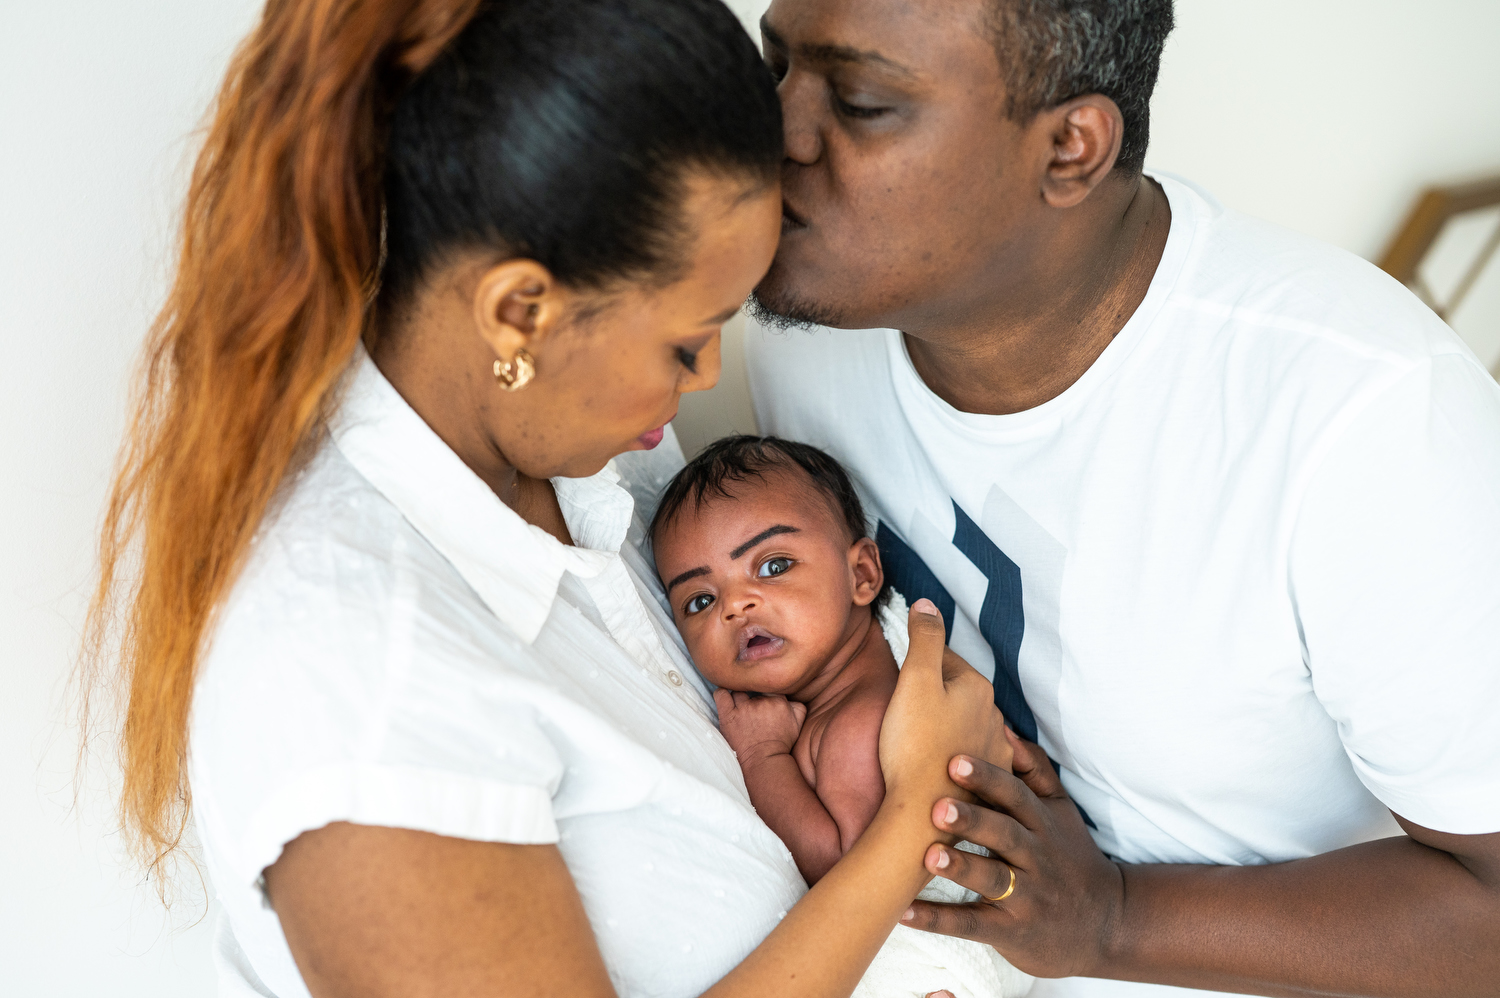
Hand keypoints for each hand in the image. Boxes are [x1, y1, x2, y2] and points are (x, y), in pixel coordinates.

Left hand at [714, 689, 806, 763]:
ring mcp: (743, 708)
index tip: (763, 700)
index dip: (766, 691)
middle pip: (753, 689)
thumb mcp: (798, 724)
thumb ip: (798, 706)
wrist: (764, 761)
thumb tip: (791, 696)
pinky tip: (724, 697)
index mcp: (779, 701)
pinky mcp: (728, 716)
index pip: (769, 685)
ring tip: (739, 706)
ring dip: (738, 696)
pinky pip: (721, 694)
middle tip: (752, 708)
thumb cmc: (781, 744)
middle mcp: (761, 702)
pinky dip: (722, 693)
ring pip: (738, 690)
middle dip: (753, 696)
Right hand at [878, 600, 1009, 807]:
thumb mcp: (914, 680)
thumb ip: (923, 637)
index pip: (943, 660)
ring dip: (944, 728)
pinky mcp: (989, 782)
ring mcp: (996, 752)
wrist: (923, 814)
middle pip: (956, 693)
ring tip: (917, 744)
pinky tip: (936, 767)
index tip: (899, 688)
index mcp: (978, 687)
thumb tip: (927, 603)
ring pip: (964, 725)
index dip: (916, 669)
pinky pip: (970, 757)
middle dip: (932, 697)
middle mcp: (995, 716)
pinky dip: (954, 756)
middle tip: (902, 717)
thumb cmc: (914, 746)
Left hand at [899, 729, 1124, 978]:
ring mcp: (1024, 896)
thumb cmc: (1069, 855)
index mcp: (1042, 823)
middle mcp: (1035, 857)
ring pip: (992, 879)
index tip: (955, 760)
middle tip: (937, 807)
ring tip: (928, 854)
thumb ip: (1034, 769)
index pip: (1015, 796)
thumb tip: (1002, 726)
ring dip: (960, 867)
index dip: (988, 779)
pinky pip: (972, 925)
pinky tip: (906, 912)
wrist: (1106, 922)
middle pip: (1004, 834)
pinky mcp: (1011, 930)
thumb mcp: (1061, 810)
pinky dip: (939, 921)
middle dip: (973, 820)